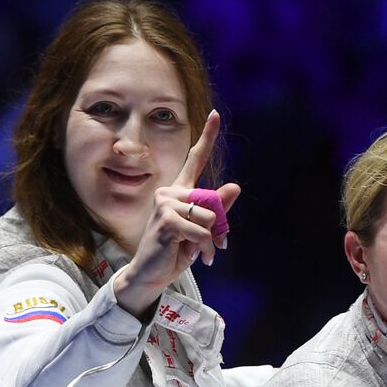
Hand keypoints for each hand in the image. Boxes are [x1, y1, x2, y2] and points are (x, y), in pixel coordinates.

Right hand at [113, 110, 240, 317]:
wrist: (151, 272)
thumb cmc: (175, 251)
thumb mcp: (201, 231)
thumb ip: (217, 210)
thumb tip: (235, 186)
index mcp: (179, 192)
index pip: (194, 159)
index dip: (207, 137)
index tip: (215, 114)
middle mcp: (169, 192)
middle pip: (212, 201)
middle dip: (218, 228)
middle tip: (207, 245)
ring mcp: (165, 204)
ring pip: (209, 217)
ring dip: (211, 240)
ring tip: (197, 251)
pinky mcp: (167, 220)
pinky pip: (201, 232)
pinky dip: (205, 247)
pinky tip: (197, 257)